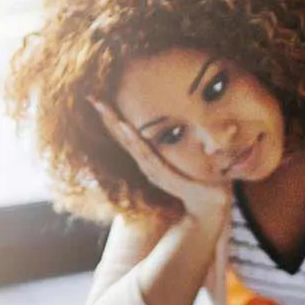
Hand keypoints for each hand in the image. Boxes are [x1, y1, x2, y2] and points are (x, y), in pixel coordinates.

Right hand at [93, 100, 231, 224]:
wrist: (212, 207)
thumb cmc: (203, 181)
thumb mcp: (192, 155)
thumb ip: (188, 141)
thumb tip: (190, 122)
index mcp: (151, 159)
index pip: (128, 136)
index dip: (113, 118)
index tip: (99, 99)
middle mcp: (148, 164)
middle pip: (123, 137)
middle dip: (108, 117)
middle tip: (91, 97)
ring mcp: (154, 171)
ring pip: (131, 144)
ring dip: (117, 125)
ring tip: (104, 108)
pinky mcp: (166, 177)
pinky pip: (148, 156)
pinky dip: (135, 142)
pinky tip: (126, 127)